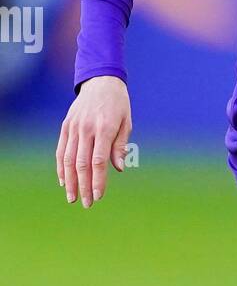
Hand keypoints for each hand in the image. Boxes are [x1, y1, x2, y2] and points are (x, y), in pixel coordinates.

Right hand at [56, 76, 131, 207]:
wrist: (101, 81)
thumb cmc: (118, 104)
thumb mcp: (126, 122)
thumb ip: (120, 146)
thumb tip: (119, 169)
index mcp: (105, 128)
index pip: (99, 161)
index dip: (98, 181)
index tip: (98, 196)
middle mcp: (87, 128)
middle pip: (83, 163)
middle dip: (84, 186)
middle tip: (87, 204)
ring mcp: (74, 127)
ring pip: (69, 159)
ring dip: (70, 181)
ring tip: (72, 197)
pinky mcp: (66, 126)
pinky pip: (61, 149)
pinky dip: (61, 167)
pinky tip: (64, 181)